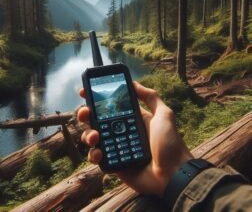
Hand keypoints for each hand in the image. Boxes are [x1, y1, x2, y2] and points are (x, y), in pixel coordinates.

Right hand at [77, 81, 192, 195]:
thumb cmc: (170, 144)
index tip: (85, 92)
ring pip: (93, 137)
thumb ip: (151, 97)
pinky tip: (99, 153)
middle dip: (86, 114)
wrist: (173, 175)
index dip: (96, 98)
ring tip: (94, 137)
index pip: (110, 105)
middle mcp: (120, 130)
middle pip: (96, 119)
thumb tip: (134, 83)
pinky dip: (93, 154)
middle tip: (85, 112)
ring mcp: (115, 147)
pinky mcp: (113, 163)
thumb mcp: (164, 115)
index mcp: (130, 118)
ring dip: (88, 134)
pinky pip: (97, 156)